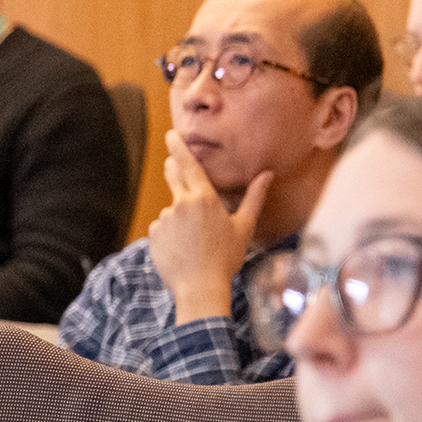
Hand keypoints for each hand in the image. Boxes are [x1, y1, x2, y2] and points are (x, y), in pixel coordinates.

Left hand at [146, 130, 269, 323]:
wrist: (200, 286)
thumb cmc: (226, 257)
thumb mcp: (244, 227)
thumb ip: (254, 197)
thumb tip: (268, 174)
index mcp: (204, 198)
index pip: (189, 165)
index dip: (179, 148)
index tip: (171, 134)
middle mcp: (181, 204)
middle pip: (175, 178)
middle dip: (173, 169)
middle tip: (172, 164)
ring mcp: (165, 219)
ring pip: (171, 211)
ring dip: (179, 218)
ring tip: (193, 241)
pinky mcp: (154, 234)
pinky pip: (162, 228)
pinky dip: (169, 235)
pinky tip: (181, 249)